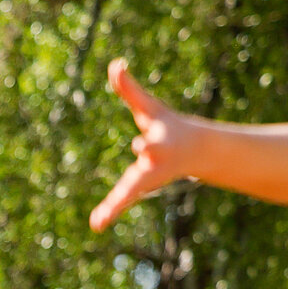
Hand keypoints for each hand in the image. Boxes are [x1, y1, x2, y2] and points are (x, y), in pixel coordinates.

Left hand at [89, 60, 199, 231]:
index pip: (152, 146)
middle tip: (129, 175)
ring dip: (115, 206)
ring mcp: (146, 180)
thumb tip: (115, 64)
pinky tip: (96, 224)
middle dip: (136, 175)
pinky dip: (109, 212)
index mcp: (160, 145)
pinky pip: (122, 201)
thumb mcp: (150, 107)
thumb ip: (130, 89)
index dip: (147, 145)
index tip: (139, 145)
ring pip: (129, 193)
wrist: (191, 151)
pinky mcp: (137, 188)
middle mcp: (154, 166)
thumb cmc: (166, 125)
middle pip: (143, 174)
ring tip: (99, 222)